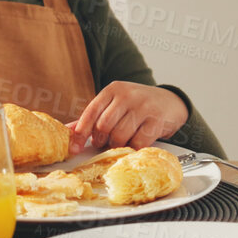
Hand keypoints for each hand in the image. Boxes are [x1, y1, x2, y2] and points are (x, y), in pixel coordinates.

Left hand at [69, 82, 188, 152]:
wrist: (170, 102)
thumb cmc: (138, 105)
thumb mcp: (115, 104)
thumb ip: (93, 117)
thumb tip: (67, 131)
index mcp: (113, 89)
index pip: (91, 112)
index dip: (81, 132)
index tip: (75, 148)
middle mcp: (127, 95)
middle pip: (104, 126)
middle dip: (101, 140)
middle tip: (105, 143)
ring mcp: (143, 106)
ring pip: (119, 136)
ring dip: (117, 146)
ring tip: (120, 143)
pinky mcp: (157, 120)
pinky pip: (138, 142)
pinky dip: (133, 148)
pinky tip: (134, 144)